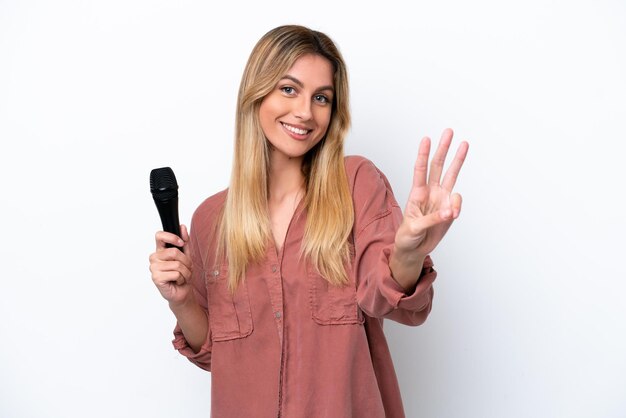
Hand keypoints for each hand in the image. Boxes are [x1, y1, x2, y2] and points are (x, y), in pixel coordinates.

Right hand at [148, 225, 192, 305]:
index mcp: (160, 250)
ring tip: (182, 276)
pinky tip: (177, 282)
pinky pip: (175, 274)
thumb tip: (182, 227)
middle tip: (186, 269)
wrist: (182, 291)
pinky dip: (182, 279)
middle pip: (174, 252)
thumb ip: (185, 241)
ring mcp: (153, 268)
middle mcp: (155, 258)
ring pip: (177, 264)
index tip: (181, 243)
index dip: (171, 237)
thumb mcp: (186, 256)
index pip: (159, 236)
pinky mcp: (156, 278)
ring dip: (186, 272)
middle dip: (186, 262)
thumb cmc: (183, 274)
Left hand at [395, 128, 468, 256]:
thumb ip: (431, 219)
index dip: (423, 154)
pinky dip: (457, 207)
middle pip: (438, 166)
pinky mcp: (449, 209)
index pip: (420, 170)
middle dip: (443, 148)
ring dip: (458, 160)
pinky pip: (457, 203)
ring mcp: (441, 199)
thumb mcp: (413, 228)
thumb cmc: (407, 237)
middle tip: (449, 131)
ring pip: (452, 175)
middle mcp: (430, 192)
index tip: (426, 139)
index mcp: (416, 194)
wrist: (415, 249)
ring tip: (464, 144)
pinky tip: (451, 215)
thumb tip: (448, 212)